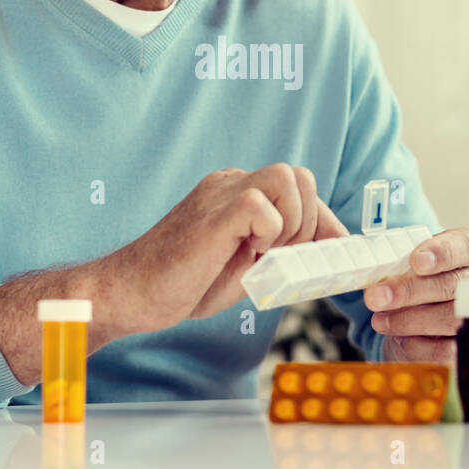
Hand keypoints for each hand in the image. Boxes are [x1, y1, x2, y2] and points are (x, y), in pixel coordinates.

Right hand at [106, 164, 348, 334]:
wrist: (132, 293)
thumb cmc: (182, 283)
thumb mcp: (243, 265)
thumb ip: (275, 251)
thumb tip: (319, 252)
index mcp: (237, 193)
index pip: (298, 189)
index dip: (324, 219)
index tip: (336, 247)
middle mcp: (230, 184)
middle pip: (299, 176)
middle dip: (309, 221)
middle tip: (285, 256)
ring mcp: (220, 194)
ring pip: (287, 179)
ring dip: (292, 223)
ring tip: (264, 254)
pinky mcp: (213, 213)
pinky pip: (261, 204)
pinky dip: (269, 233)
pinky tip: (247, 254)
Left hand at [365, 228, 468, 364]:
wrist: (427, 326)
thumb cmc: (419, 287)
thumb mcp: (410, 269)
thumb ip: (399, 269)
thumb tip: (377, 284)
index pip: (464, 246)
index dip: (441, 252)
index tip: (416, 261)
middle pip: (451, 286)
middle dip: (409, 291)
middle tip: (375, 298)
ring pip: (449, 319)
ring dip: (408, 320)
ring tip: (379, 320)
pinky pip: (445, 350)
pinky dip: (416, 345)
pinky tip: (399, 338)